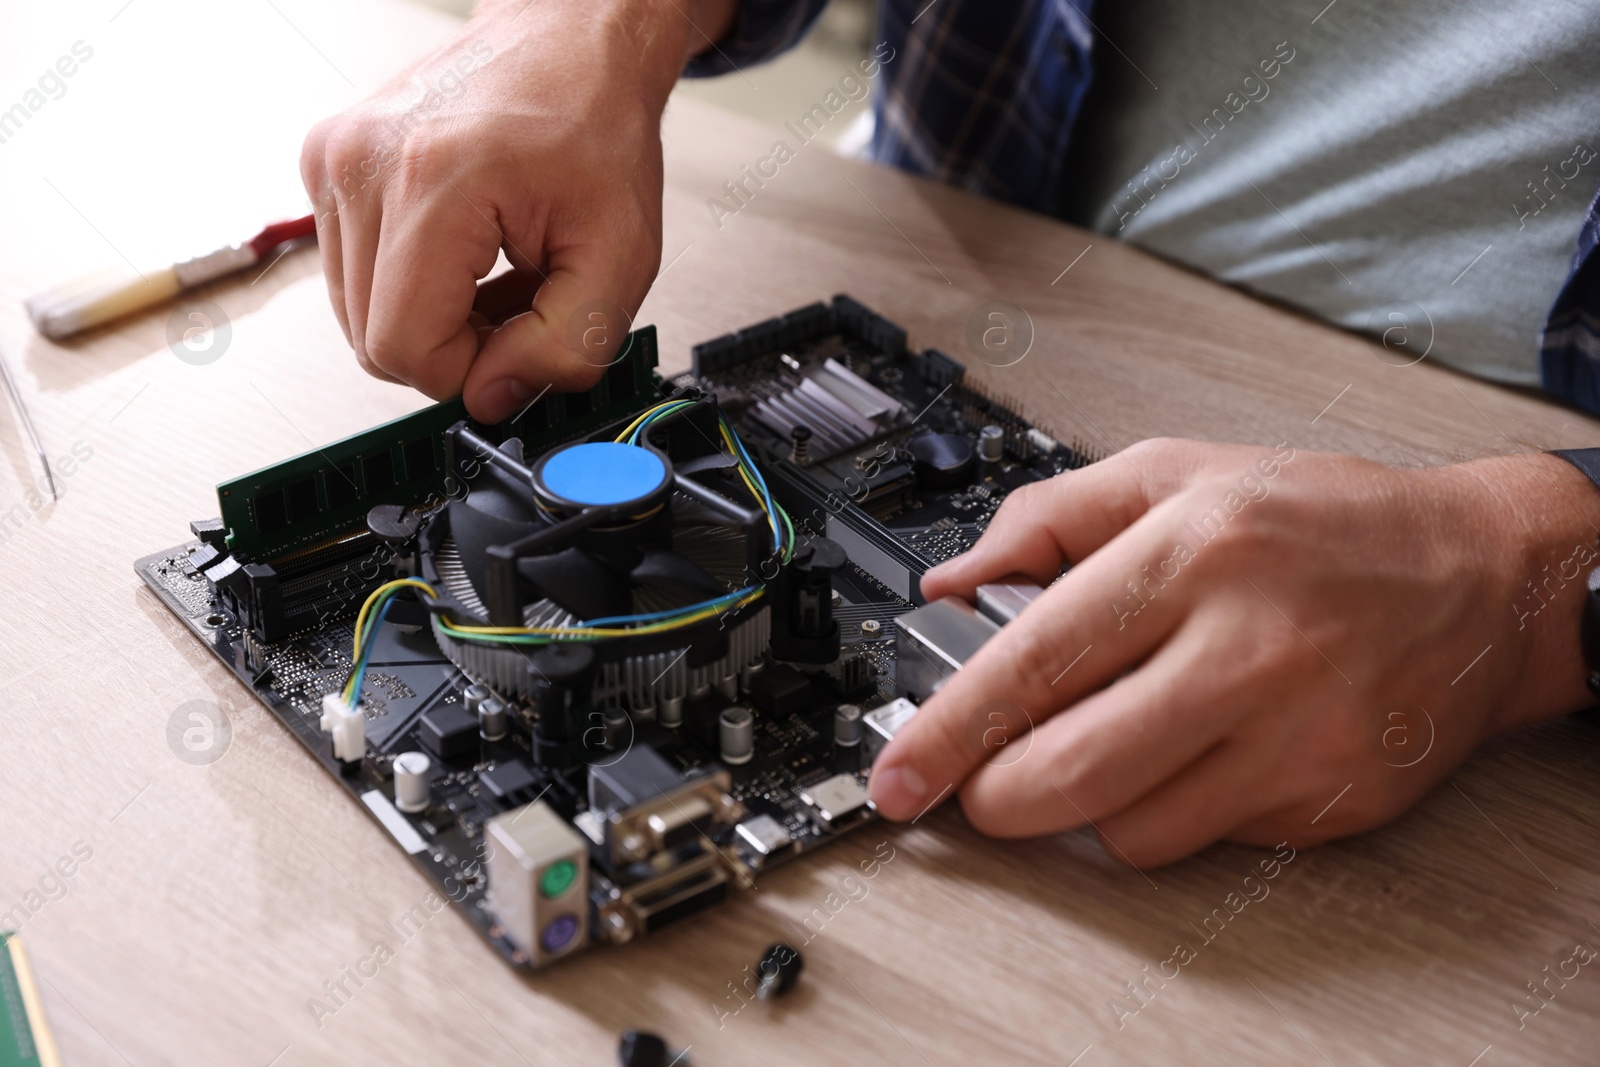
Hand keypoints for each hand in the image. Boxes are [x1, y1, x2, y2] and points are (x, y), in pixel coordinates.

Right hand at [300, 0, 735, 421]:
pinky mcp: (326, 163)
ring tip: (495, 273)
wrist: (566, 42)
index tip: (521, 343)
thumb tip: (494, 397)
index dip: (470, 374)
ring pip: (359, 317)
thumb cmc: (596, 127)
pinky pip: (353, 275)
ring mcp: (333, 158)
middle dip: (454, 348)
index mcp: (433, 180)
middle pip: (374, 342)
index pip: (404, 348)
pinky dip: (411, 284)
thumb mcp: (622, 252)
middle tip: (518, 306)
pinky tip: (462, 252)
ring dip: (432, 318)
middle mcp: (363, 163)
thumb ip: (569, 344)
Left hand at [868, 439, 1599, 866]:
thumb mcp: (1176, 471)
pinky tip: (1196, 749)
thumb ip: (1049, 518)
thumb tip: (951, 585)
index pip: (1036, 659)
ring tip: (1117, 736)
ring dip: (1088, 802)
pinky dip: (1170, 809)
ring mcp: (1295, 736)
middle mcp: (1246, 648)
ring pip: (1129, 828)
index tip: (900, 772)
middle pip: (1071, 771)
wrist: (1481, 578)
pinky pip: (1203, 840)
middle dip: (997, 796)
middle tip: (982, 781)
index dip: (951, 729)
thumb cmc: (1324, 521)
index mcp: (1194, 552)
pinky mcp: (1328, 799)